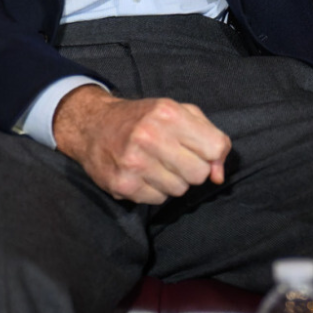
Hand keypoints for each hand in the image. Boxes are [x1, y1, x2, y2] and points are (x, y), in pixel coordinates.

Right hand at [52, 85, 230, 203]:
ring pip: (180, 190)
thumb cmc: (143, 118)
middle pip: (199, 174)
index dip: (213, 154)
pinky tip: (143, 174)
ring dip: (174, 181)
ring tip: (157, 164)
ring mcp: (134, 163)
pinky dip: (155, 191)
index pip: (215, 147)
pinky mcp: (122, 185)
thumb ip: (209, 136)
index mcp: (168, 114)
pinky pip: (158, 200)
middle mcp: (150, 136)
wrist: (93, 126)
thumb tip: (219, 176)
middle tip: (177, 159)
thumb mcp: (179, 112)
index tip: (201, 151)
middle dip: (193, 169)